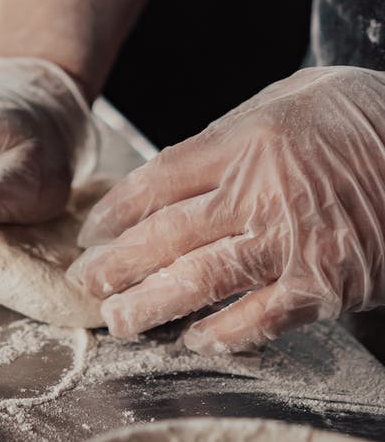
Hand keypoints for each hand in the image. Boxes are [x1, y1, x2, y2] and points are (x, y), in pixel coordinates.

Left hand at [68, 66, 384, 353]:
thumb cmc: (365, 119)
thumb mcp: (288, 101)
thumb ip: (228, 138)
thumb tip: (171, 175)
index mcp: (244, 144)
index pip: (155, 184)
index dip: (114, 214)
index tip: (91, 234)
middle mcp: (259, 195)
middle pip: (163, 236)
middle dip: (115, 265)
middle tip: (85, 285)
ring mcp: (290, 244)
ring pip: (198, 281)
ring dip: (149, 305)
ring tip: (118, 321)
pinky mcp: (323, 285)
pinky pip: (260, 319)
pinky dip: (223, 334)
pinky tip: (194, 341)